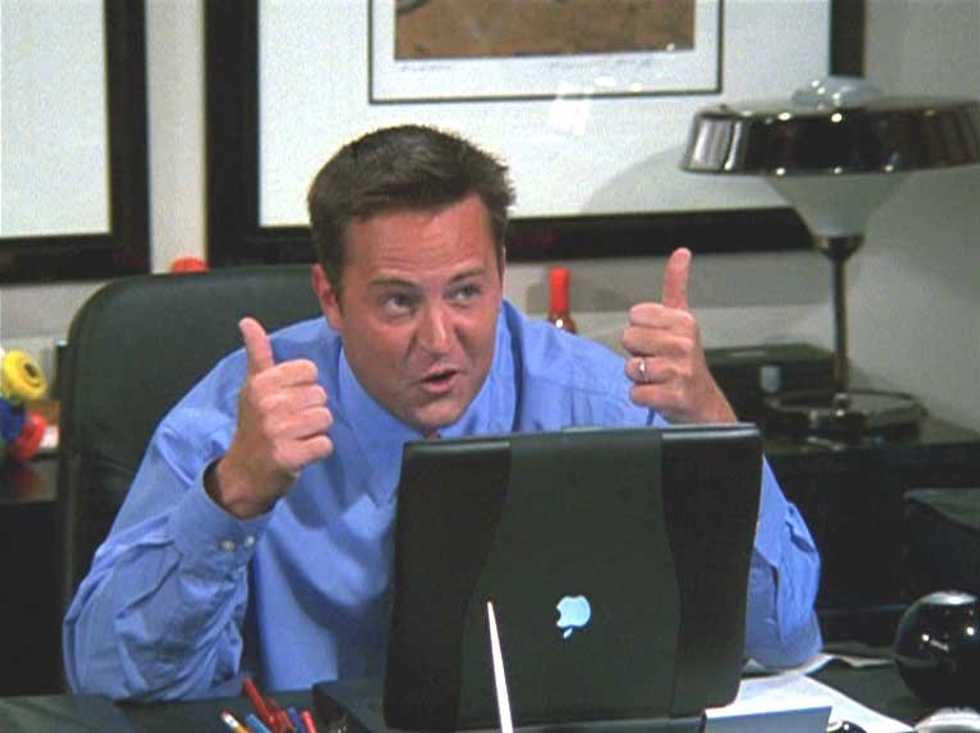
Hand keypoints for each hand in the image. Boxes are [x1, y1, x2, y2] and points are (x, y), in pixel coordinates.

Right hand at [207, 317, 333, 517]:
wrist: (243, 474)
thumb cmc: (254, 426)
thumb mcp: (253, 387)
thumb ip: (258, 353)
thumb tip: (248, 321)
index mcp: (261, 383)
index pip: (309, 370)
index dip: (304, 386)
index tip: (287, 401)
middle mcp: (267, 404)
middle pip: (320, 395)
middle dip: (311, 411)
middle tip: (290, 424)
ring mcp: (277, 431)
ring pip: (325, 418)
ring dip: (316, 431)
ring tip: (296, 437)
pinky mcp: (288, 456)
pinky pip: (325, 444)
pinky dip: (318, 451)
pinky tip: (301, 453)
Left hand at [621, 248, 735, 423]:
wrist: (704, 403)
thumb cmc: (686, 361)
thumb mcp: (683, 319)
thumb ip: (676, 285)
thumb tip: (681, 252)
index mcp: (684, 321)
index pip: (635, 315)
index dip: (641, 330)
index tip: (658, 340)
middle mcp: (684, 344)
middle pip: (628, 339)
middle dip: (638, 352)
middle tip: (658, 360)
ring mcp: (680, 371)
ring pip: (630, 367)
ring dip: (638, 376)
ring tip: (658, 377)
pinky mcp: (674, 396)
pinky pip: (636, 393)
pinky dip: (642, 397)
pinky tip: (658, 393)